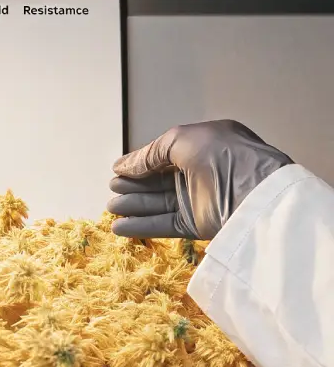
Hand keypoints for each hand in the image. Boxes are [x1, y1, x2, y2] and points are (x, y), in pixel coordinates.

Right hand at [106, 119, 292, 239]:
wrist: (254, 190)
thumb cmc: (221, 154)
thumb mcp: (180, 139)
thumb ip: (149, 154)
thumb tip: (122, 167)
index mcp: (201, 146)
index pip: (163, 156)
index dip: (139, 164)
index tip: (117, 172)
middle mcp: (200, 172)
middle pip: (158, 181)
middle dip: (133, 185)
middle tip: (112, 189)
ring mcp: (200, 199)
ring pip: (159, 203)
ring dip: (134, 206)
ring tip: (111, 208)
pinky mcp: (199, 224)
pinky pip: (165, 224)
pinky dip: (143, 226)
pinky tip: (120, 227)